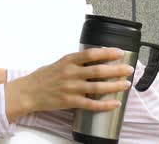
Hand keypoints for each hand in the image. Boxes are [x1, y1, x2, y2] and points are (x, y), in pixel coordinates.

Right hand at [5, 48, 133, 121]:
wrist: (28, 92)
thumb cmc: (43, 77)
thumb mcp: (58, 64)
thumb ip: (74, 63)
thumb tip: (94, 61)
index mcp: (67, 61)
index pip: (90, 54)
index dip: (107, 53)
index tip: (120, 52)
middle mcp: (70, 73)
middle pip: (98, 70)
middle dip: (116, 70)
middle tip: (129, 70)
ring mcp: (70, 88)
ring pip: (97, 87)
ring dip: (114, 86)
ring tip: (126, 84)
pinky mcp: (70, 101)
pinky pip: (91, 104)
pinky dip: (105, 104)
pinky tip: (115, 103)